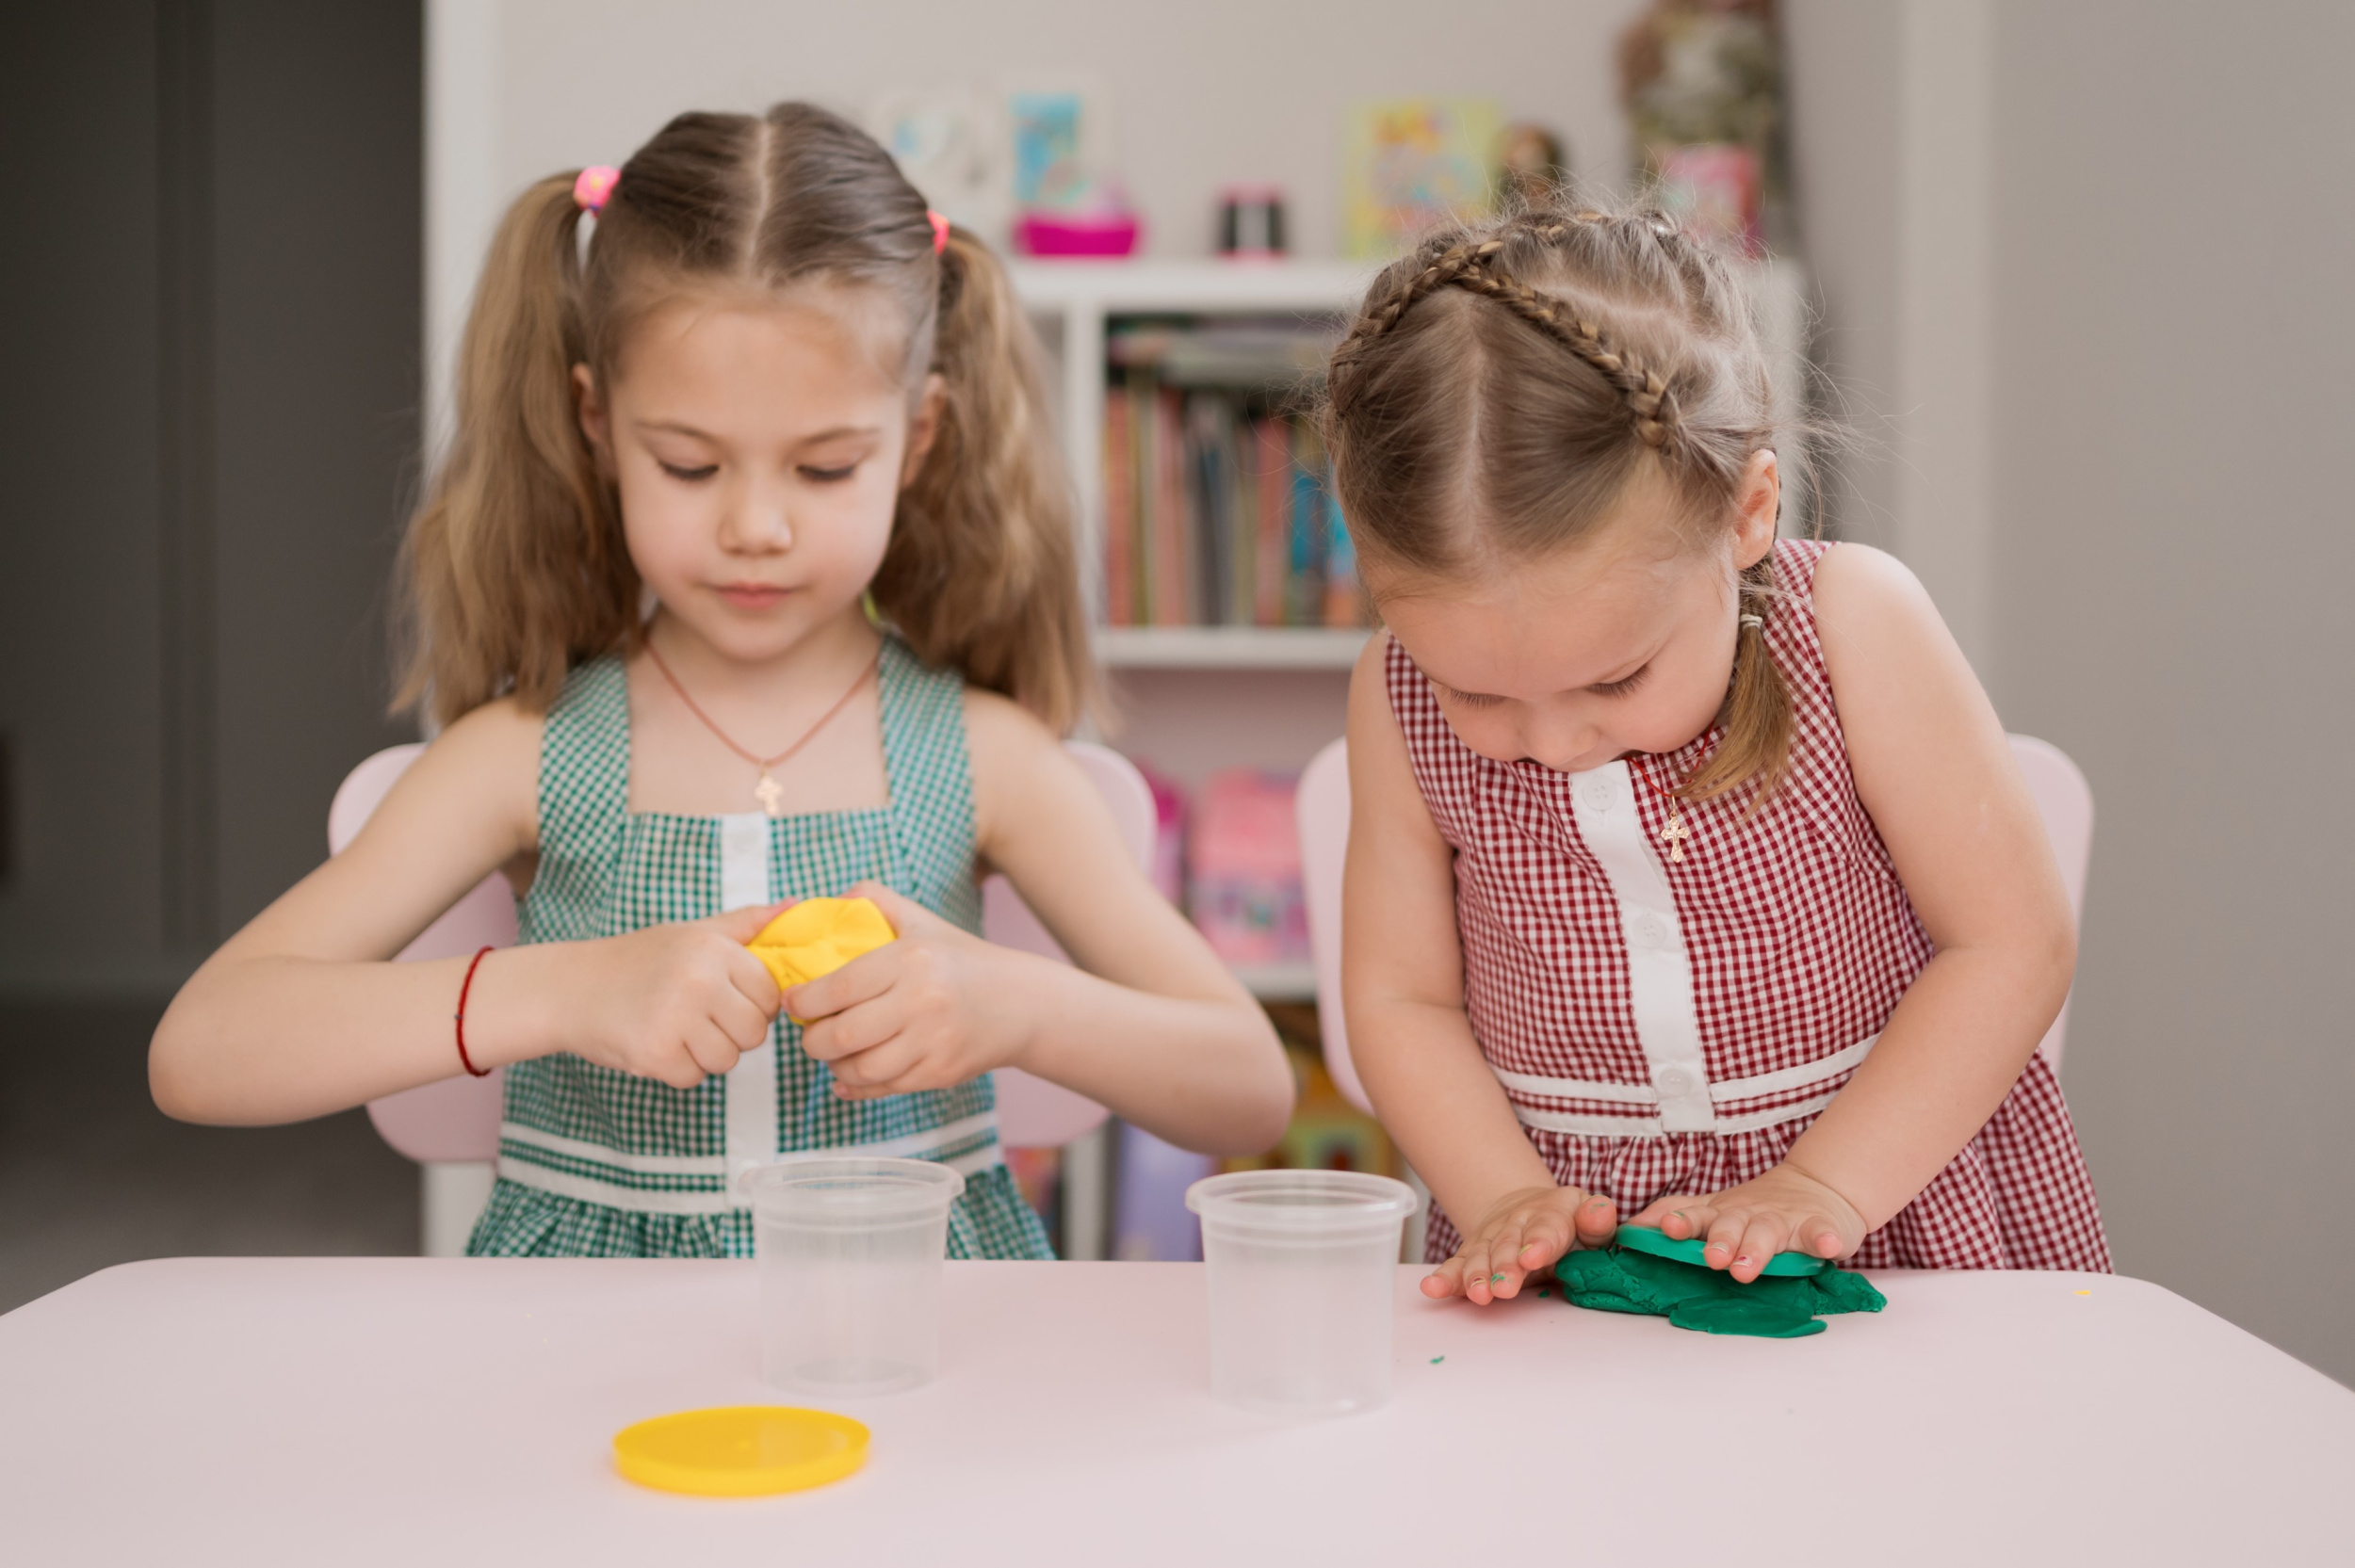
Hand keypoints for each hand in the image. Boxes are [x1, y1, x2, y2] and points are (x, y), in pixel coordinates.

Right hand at [544, 903, 783, 1088]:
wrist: (568, 988)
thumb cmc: (637, 960)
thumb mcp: (693, 932)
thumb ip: (747, 924)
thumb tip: (796, 905)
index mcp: (715, 949)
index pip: (771, 996)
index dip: (751, 1005)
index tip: (723, 1001)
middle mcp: (699, 980)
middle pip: (754, 1033)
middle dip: (731, 1034)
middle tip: (695, 1018)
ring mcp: (676, 1017)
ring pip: (727, 1060)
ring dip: (703, 1055)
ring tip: (673, 1029)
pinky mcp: (654, 1053)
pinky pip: (693, 1078)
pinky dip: (676, 1070)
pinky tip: (654, 1043)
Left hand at [788, 882, 1049, 1099]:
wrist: (1021, 1003)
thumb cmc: (961, 961)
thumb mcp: (923, 922)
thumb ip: (877, 901)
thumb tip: (833, 899)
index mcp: (910, 960)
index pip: (838, 987)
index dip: (804, 1000)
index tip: (793, 1001)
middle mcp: (921, 1002)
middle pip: (842, 1035)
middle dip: (812, 1040)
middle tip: (809, 1033)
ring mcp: (932, 1042)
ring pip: (860, 1068)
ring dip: (834, 1066)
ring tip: (831, 1053)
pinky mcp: (940, 1072)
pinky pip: (884, 1087)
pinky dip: (857, 1086)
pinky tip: (847, 1076)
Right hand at [1422, 1185, 1619, 1305]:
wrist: (1534, 1211)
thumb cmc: (1573, 1227)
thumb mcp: (1593, 1222)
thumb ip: (1598, 1222)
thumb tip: (1602, 1212)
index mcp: (1554, 1211)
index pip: (1548, 1226)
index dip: (1539, 1242)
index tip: (1532, 1259)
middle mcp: (1518, 1220)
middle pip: (1510, 1243)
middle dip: (1505, 1266)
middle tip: (1504, 1287)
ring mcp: (1493, 1237)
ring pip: (1482, 1255)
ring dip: (1477, 1275)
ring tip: (1477, 1294)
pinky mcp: (1474, 1254)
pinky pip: (1459, 1265)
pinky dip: (1445, 1278)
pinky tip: (1432, 1289)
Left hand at [1627, 1161, 1868, 1282]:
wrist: (1816, 1188)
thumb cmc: (1755, 1208)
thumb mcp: (1715, 1208)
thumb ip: (1680, 1214)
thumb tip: (1631, 1226)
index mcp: (1720, 1213)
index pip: (1695, 1214)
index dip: (1680, 1221)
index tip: (1664, 1228)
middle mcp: (1747, 1213)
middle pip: (1730, 1223)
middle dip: (1719, 1240)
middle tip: (1711, 1260)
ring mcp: (1783, 1218)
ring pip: (1767, 1230)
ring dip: (1757, 1248)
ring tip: (1746, 1268)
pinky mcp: (1818, 1225)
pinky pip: (1821, 1232)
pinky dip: (1825, 1239)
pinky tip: (1829, 1247)